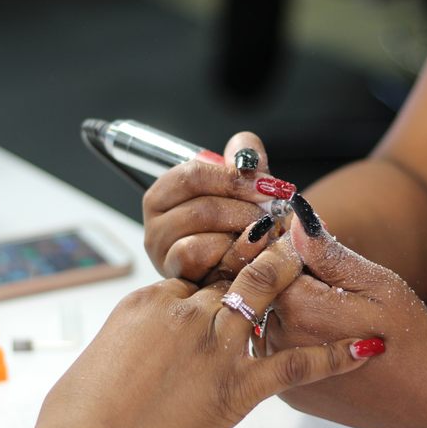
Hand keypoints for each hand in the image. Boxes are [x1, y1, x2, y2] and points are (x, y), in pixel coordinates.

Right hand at [29, 236, 376, 427]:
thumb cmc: (79, 413)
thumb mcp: (105, 354)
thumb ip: (137, 334)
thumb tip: (150, 334)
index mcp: (150, 301)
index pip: (196, 265)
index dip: (223, 253)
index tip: (243, 244)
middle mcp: (186, 313)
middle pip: (233, 265)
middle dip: (263, 245)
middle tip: (289, 231)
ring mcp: (214, 346)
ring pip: (264, 292)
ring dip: (295, 271)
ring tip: (317, 256)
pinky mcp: (236, 388)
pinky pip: (294, 364)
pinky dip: (333, 355)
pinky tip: (364, 346)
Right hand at [142, 132, 296, 282]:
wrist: (242, 269)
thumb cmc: (236, 227)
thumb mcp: (243, 189)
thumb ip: (245, 162)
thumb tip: (247, 152)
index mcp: (165, 193)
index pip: (194, 174)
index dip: (234, 178)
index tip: (267, 185)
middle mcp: (156, 222)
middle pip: (201, 208)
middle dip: (244, 212)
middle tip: (270, 217)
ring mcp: (162, 252)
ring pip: (200, 238)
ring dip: (239, 237)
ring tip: (260, 237)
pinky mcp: (174, 275)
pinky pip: (202, 262)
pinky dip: (228, 256)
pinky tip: (244, 254)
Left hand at [263, 206, 426, 427]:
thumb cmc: (411, 338)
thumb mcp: (376, 284)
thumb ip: (328, 254)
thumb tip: (294, 221)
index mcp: (299, 309)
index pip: (272, 259)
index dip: (294, 247)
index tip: (318, 248)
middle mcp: (278, 342)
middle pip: (266, 291)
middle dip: (290, 277)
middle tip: (333, 285)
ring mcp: (280, 373)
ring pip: (268, 320)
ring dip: (291, 308)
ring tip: (336, 316)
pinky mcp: (288, 393)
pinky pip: (279, 350)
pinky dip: (296, 338)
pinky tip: (331, 341)